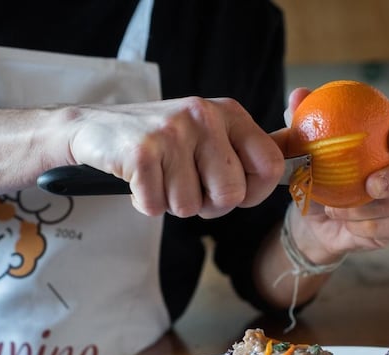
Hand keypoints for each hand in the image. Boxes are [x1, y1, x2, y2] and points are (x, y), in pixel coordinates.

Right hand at [64, 97, 285, 218]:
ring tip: (158, 178)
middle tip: (183, 186)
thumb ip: (247, 150)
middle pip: (230, 195)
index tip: (231, 193)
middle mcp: (203, 116)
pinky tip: (137, 181)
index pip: (269, 165)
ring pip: (190, 207)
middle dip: (207, 205)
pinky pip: (156, 207)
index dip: (253, 193)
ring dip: (171, 204)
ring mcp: (172, 132)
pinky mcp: (142, 152)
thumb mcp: (207, 134)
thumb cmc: (158, 141)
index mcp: (228, 112)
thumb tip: (296, 165)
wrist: (92, 129)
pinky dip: (144, 204)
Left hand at [274, 88, 388, 262]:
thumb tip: (298, 94)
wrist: (310, 218)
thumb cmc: (313, 174)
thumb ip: (300, 121)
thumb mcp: (299, 148)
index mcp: (386, 133)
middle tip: (371, 185)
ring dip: (366, 209)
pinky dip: (364, 227)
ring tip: (334, 210)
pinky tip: (346, 224)